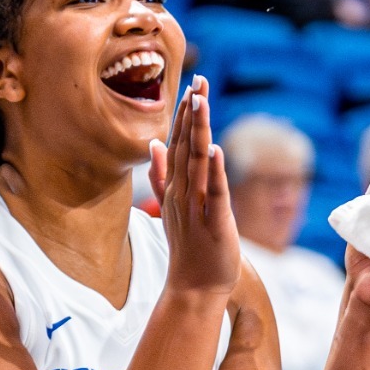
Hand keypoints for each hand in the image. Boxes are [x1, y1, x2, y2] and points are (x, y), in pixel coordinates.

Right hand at [149, 76, 240, 297]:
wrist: (193, 289)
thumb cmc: (189, 249)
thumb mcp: (173, 206)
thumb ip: (162, 176)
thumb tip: (155, 143)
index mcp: (176, 188)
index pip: (178, 144)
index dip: (184, 115)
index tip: (192, 86)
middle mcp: (182, 194)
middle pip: (185, 147)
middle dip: (191, 114)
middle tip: (198, 81)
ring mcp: (196, 208)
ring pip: (197, 163)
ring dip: (198, 132)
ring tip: (201, 102)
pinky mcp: (214, 224)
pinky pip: (214, 194)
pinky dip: (214, 172)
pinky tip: (214, 149)